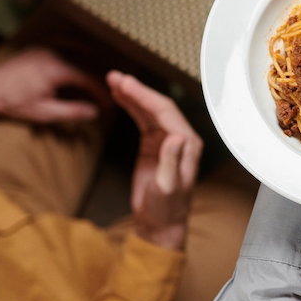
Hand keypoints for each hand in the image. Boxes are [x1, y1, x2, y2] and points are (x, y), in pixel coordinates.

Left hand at [0, 47, 107, 123]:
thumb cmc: (12, 103)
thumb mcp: (44, 112)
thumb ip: (72, 111)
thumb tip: (94, 112)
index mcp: (56, 69)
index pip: (88, 78)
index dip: (101, 91)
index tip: (107, 103)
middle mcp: (52, 53)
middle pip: (85, 62)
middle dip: (97, 78)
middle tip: (103, 93)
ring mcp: (43, 46)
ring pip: (75, 47)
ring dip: (89, 59)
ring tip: (98, 71)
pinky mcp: (36, 46)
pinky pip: (61, 38)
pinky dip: (74, 42)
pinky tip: (79, 48)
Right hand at [107, 71, 201, 250]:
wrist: (160, 224)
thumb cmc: (166, 209)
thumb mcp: (167, 188)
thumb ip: (171, 162)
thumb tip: (175, 137)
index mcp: (187, 144)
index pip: (165, 112)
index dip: (145, 96)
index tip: (126, 84)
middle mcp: (180, 138)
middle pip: (158, 106)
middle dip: (137, 90)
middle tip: (115, 77)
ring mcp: (167, 140)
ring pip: (149, 110)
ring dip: (133, 95)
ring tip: (113, 80)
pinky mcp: (155, 145)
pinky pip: (143, 120)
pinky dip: (132, 107)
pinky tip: (120, 96)